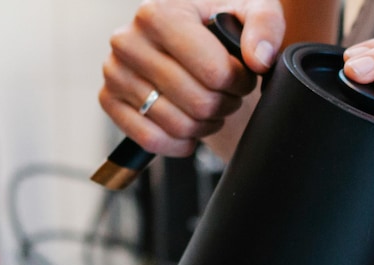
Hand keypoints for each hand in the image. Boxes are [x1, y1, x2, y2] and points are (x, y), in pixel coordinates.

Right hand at [98, 0, 284, 156]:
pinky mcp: (109, 100)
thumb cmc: (220, 23)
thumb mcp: (251, 9)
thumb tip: (258, 58)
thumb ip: (264, 25)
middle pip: (199, 102)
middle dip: (225, 103)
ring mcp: (115, 72)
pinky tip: (191, 125)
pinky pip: (152, 141)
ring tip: (210, 103)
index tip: (242, 75)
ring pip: (178, 125)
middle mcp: (128, 40)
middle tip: (227, 92)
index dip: (239, 82)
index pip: (214, 71)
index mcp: (159, 13)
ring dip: (206, 123)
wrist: (192, 39)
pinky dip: (180, 142)